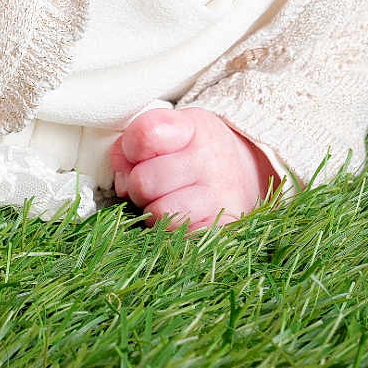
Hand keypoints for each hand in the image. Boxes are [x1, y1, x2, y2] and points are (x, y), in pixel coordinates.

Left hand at [108, 106, 276, 231]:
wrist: (244, 170)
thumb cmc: (194, 147)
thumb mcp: (169, 128)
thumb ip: (133, 143)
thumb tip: (122, 183)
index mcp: (192, 128)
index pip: (145, 134)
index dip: (130, 147)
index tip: (138, 152)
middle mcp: (209, 161)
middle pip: (144, 181)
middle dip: (138, 185)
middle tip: (151, 183)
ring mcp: (220, 197)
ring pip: (159, 214)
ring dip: (153, 212)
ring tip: (166, 201)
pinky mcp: (225, 229)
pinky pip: (179, 239)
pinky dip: (171, 232)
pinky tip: (180, 219)